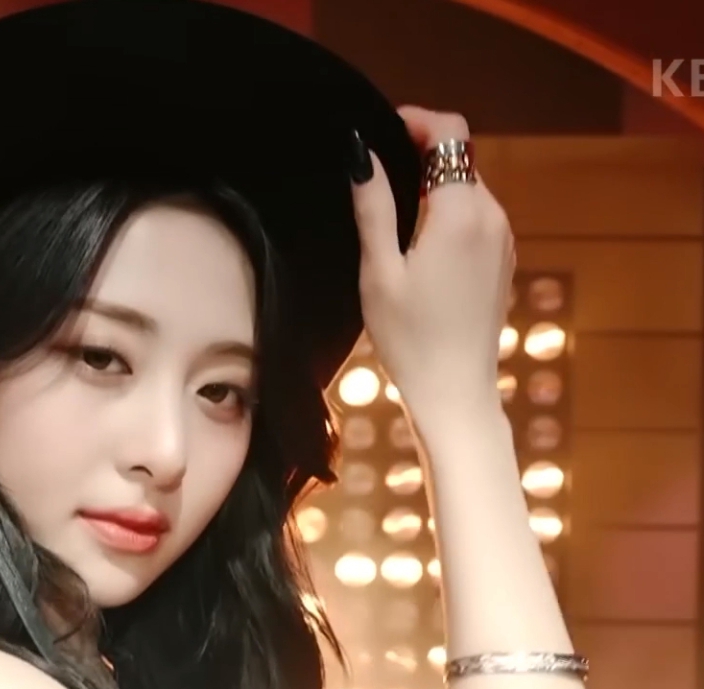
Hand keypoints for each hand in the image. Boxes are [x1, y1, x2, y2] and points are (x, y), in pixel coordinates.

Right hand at [351, 106, 515, 424]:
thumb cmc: (409, 338)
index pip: (451, 131)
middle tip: (377, 180)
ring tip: (392, 219)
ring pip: (468, 189)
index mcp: (460, 212)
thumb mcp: (379, 272)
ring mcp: (503, 239)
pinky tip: (419, 250)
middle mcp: (492, 216)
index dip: (416, 120)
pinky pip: (476, 219)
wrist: (454, 391)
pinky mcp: (502, 261)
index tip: (381, 133)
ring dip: (433, 189)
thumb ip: (374, 207)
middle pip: (460, 159)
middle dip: (421, 156)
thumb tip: (362, 153)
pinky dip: (448, 216)